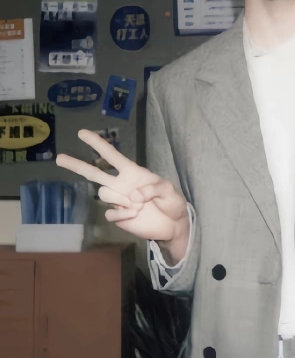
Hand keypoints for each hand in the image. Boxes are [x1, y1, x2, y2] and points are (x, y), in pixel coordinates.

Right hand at [56, 129, 187, 241]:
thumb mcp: (168, 190)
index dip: (97, 144)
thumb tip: (132, 195)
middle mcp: (121, 184)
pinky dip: (122, 214)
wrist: (173, 224)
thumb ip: (153, 188)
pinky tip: (135, 214)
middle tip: (59, 158)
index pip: (112, 156)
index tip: (82, 133)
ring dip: (120, 198)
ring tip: (139, 205)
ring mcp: (118, 200)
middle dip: (76, 165)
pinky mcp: (118, 216)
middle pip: (94, 172)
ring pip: (104, 193)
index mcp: (132, 172)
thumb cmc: (171, 202)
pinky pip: (110, 213)